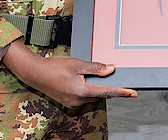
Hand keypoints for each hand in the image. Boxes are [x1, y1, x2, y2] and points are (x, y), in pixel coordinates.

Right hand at [2, 42, 136, 105]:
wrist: (35, 73)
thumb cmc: (54, 68)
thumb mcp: (78, 64)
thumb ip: (96, 68)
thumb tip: (111, 69)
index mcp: (82, 92)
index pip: (107, 92)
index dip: (121, 92)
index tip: (132, 93)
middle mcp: (78, 100)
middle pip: (100, 94)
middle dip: (110, 88)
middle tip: (123, 84)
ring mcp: (72, 102)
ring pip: (91, 95)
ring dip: (98, 88)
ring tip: (103, 78)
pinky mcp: (68, 101)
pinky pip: (83, 96)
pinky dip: (89, 89)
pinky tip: (88, 82)